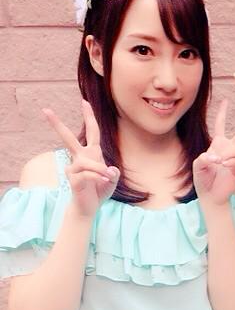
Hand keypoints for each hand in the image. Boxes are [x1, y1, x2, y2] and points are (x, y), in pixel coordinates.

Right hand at [43, 100, 119, 218]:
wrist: (90, 207)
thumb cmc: (100, 190)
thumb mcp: (112, 180)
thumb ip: (114, 173)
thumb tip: (110, 169)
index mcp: (91, 153)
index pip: (91, 132)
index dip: (89, 117)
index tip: (84, 102)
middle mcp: (80, 157)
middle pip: (68, 138)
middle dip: (57, 124)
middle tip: (45, 110)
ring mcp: (74, 167)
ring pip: (86, 162)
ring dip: (99, 169)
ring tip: (108, 177)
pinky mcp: (72, 178)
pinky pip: (87, 174)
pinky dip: (98, 178)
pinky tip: (104, 181)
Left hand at [193, 99, 234, 206]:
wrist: (210, 195)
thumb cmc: (203, 180)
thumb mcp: (198, 166)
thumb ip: (202, 158)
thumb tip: (213, 156)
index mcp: (218, 144)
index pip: (220, 125)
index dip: (223, 113)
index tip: (226, 100)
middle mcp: (229, 150)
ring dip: (227, 154)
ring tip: (220, 162)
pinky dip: (230, 163)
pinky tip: (225, 165)